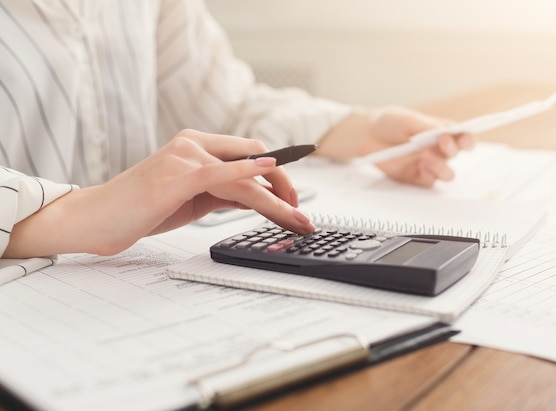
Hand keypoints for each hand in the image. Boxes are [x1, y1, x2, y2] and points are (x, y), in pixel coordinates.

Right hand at [5, 130, 314, 258]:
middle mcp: (193, 145)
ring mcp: (185, 157)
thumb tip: (258, 198)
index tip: (295, 197)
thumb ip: (222, 193)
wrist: (98, 218)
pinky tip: (270, 173)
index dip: (276, 175)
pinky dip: (248, 174)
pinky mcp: (177, 175)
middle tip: (301, 213)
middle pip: (255, 158)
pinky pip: (221, 173)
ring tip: (297, 220)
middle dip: (285, 186)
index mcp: (196, 147)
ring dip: (277, 200)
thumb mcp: (192, 199)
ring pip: (246, 176)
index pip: (248, 153)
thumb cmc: (141, 209)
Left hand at [317, 106, 473, 186]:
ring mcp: (428, 164)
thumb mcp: (408, 119)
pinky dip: (428, 176)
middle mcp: (438, 149)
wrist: (366, 135)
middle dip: (453, 149)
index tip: (464, 139)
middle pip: (457, 155)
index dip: (468, 139)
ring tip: (427, 157)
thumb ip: (427, 126)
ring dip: (442, 166)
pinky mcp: (415, 176)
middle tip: (442, 142)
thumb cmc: (389, 122)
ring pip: (447, 173)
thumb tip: (446, 132)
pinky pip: (429, 182)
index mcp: (442, 131)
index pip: (463, 137)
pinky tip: (420, 167)